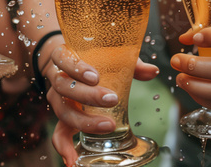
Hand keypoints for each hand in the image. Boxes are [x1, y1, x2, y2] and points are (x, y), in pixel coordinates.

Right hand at [42, 41, 158, 165]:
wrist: (71, 63)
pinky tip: (73, 159)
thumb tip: (152, 71)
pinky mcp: (63, 116)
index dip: (76, 68)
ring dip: (84, 121)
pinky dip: (64, 147)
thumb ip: (130, 63)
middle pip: (64, 87)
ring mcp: (58, 99)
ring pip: (63, 111)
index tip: (96, 77)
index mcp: (65, 57)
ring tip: (107, 126)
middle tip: (112, 99)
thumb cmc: (94, 58)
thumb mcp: (110, 55)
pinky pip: (58, 133)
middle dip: (87, 96)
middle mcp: (58, 78)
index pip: (63, 59)